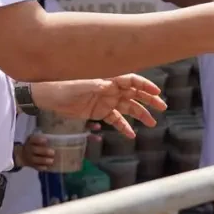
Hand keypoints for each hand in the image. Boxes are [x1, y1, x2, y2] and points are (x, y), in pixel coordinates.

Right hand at [16, 135, 55, 169]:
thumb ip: (43, 140)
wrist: (24, 155)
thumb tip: (55, 140)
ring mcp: (29, 158)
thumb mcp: (35, 140)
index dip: (39, 140)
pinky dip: (41, 167)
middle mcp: (29, 149)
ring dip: (44, 160)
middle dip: (44, 151)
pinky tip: (47, 167)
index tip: (46, 140)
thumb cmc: (34, 145)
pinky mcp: (31, 165)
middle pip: (35, 150)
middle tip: (53, 152)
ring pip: (35, 159)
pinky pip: (35, 167)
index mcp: (30, 141)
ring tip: (52, 160)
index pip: (33, 139)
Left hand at [32, 75, 166, 137]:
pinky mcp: (100, 112)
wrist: (50, 97)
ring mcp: (106, 101)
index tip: (156, 92)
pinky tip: (131, 135)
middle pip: (134, 94)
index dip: (145, 85)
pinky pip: (116, 120)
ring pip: (128, 108)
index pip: (131, 80)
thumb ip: (97, 87)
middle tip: (162, 107)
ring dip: (140, 114)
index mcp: (109, 79)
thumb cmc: (66, 86)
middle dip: (148, 100)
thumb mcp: (82, 86)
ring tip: (152, 123)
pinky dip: (124, 126)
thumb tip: (109, 86)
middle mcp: (111, 89)